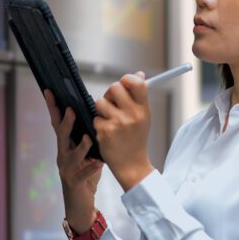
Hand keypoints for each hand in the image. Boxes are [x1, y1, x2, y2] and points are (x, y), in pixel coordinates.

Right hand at [45, 89, 102, 233]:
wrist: (80, 206)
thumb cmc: (85, 177)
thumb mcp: (87, 155)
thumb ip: (88, 139)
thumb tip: (94, 117)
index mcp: (65, 146)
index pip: (57, 123)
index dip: (53, 108)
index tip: (50, 91)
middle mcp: (62, 156)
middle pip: (60, 135)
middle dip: (65, 122)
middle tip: (70, 109)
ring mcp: (66, 169)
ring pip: (71, 154)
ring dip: (80, 145)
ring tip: (89, 138)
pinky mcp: (74, 182)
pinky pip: (83, 174)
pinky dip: (91, 167)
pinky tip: (99, 163)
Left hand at [93, 72, 153, 190]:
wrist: (132, 165)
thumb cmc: (136, 138)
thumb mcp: (143, 117)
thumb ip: (139, 96)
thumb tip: (139, 74)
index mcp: (143, 109)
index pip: (136, 83)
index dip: (127, 79)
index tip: (124, 84)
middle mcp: (132, 115)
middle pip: (114, 87)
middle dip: (110, 94)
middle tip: (112, 102)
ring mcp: (118, 123)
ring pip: (100, 102)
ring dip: (101, 109)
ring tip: (109, 119)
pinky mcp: (105, 131)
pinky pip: (95, 118)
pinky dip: (98, 123)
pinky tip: (107, 133)